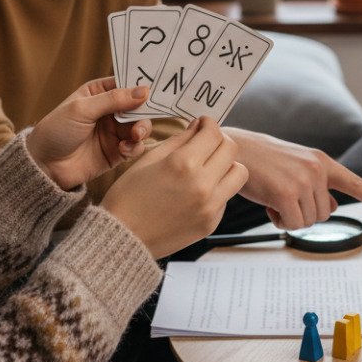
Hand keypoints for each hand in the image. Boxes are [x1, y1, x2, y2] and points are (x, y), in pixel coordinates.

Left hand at [26, 77, 152, 190]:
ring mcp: (115, 131)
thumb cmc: (57, 130)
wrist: (44, 165)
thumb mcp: (82, 109)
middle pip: (138, 106)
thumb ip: (113, 100)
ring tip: (135, 135)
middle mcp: (110, 110)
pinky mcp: (117, 152)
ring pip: (141, 126)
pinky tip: (124, 149)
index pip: (127, 84)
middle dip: (144, 111)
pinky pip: (136, 147)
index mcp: (100, 92)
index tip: (155, 89)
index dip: (141, 86)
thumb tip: (144, 91)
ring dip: (142, 129)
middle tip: (142, 118)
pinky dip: (135, 147)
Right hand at [101, 117, 247, 257]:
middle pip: (231, 150)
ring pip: (239, 173)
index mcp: (183, 164)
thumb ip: (179, 140)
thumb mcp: (148, 159)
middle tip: (207, 143)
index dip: (209, 123)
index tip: (203, 124)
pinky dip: (217, 188)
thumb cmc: (128, 197)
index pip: (213, 133)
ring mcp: (210, 206)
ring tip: (208, 167)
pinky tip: (197, 191)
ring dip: (227, 165)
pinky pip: (226, 196)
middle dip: (219, 141)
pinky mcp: (211, 223)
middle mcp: (202, 184)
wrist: (122, 238)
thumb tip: (198, 127)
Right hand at [224, 128, 361, 230]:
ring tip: (274, 196)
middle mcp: (317, 169)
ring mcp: (303, 181)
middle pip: (324, 214)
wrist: (234, 150)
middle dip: (303, 212)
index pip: (352, 181)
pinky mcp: (286, 194)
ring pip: (308, 221)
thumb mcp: (296, 167)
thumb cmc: (263, 161)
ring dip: (290, 216)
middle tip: (283, 195)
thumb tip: (331, 208)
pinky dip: (280, 220)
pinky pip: (292, 224)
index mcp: (321, 161)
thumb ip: (317, 185)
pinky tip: (268, 203)